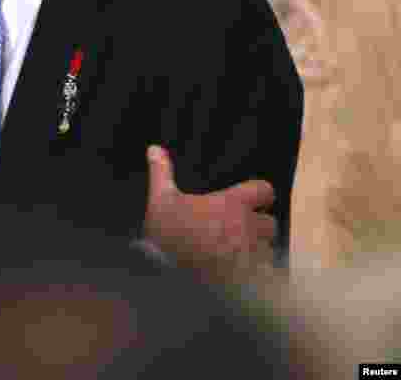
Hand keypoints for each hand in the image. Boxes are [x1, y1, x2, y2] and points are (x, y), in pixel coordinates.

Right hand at [144, 145, 277, 277]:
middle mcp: (249, 226)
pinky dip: (257, 275)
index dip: (259, 195)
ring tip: (237, 257)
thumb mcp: (160, 200)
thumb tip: (154, 148)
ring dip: (257, 252)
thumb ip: (162, 173)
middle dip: (258, 227)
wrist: (170, 276)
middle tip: (238, 232)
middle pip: (270, 223)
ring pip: (268, 250)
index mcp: (232, 204)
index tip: (247, 202)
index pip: (265, 190)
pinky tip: (240, 277)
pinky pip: (266, 274)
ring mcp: (253, 253)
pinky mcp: (254, 278)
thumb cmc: (168, 235)